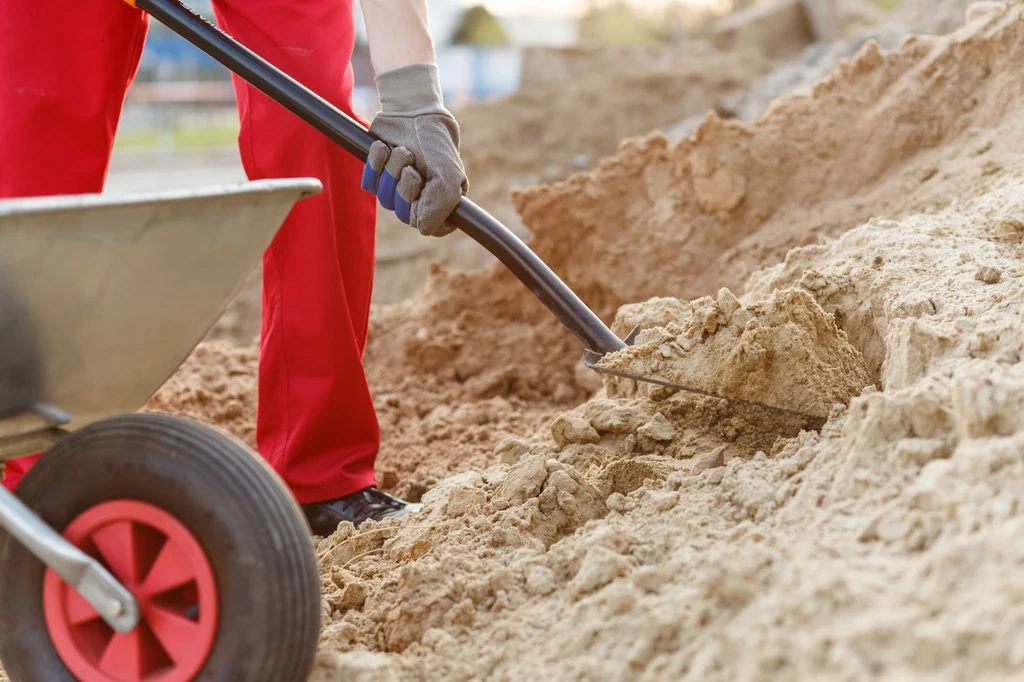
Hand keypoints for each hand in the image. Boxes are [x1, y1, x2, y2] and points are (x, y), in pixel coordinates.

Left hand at [361, 63, 468, 236]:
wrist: (413, 110)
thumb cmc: (434, 142)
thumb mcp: (448, 177)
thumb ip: (440, 207)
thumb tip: (423, 229)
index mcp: (442, 201)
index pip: (430, 228)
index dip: (424, 211)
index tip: (424, 188)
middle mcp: (421, 198)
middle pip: (404, 214)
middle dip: (405, 188)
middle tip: (411, 166)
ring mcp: (398, 187)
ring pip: (386, 198)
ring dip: (392, 171)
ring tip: (402, 151)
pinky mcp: (379, 174)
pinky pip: (370, 183)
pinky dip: (375, 164)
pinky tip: (384, 148)